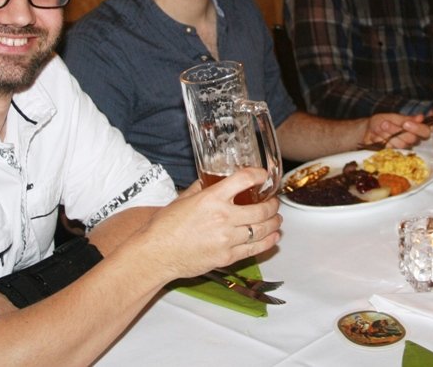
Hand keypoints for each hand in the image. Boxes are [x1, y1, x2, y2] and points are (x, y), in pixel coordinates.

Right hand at [137, 167, 281, 279]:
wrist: (155, 254)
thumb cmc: (164, 227)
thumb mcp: (182, 199)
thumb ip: (201, 189)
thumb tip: (210, 182)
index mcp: (211, 198)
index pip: (244, 179)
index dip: (259, 175)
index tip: (264, 175)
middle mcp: (223, 217)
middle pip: (261, 209)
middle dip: (273, 204)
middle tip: (274, 202)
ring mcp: (227, 239)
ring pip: (262, 229)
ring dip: (274, 222)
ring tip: (276, 219)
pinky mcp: (227, 257)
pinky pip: (254, 248)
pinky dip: (268, 241)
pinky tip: (273, 236)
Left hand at [362, 113, 431, 148]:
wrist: (366, 131)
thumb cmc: (381, 122)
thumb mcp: (392, 117)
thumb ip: (406, 119)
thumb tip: (421, 118)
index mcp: (415, 129)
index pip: (425, 132)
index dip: (417, 129)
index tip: (405, 124)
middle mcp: (412, 140)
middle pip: (411, 139)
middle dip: (396, 130)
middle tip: (384, 123)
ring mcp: (403, 149)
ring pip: (400, 144)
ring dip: (388, 135)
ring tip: (380, 127)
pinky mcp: (394, 155)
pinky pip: (391, 150)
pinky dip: (382, 141)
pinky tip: (377, 137)